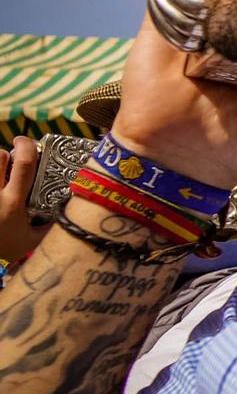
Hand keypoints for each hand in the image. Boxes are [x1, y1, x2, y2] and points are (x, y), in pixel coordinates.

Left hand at [0, 137, 46, 264]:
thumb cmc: (5, 252)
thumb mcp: (33, 241)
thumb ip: (52, 224)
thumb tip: (73, 207)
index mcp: (13, 203)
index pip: (23, 164)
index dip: (26, 146)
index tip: (26, 141)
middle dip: (7, 155)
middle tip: (13, 164)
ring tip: (2, 176)